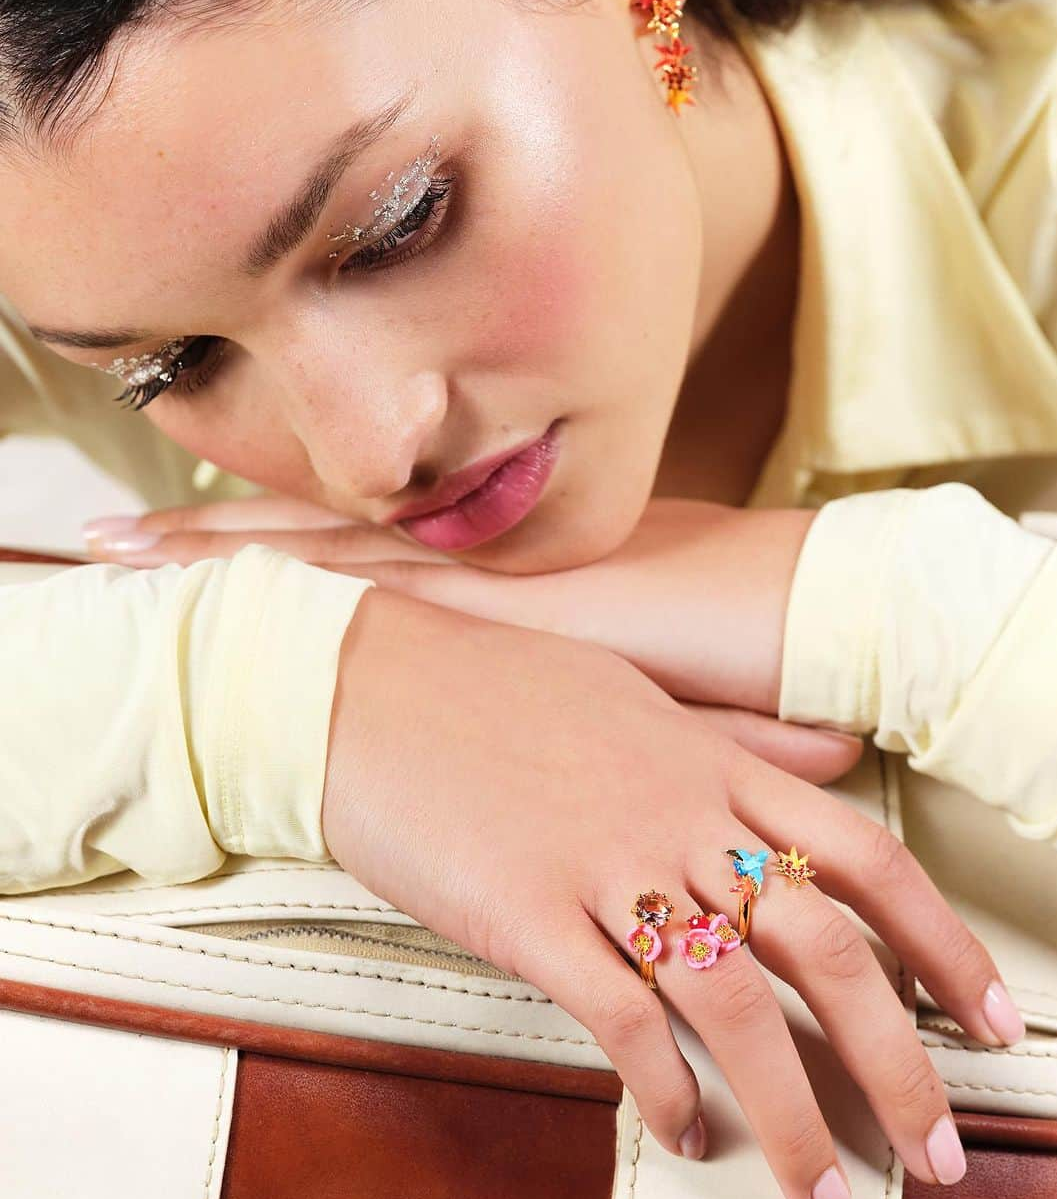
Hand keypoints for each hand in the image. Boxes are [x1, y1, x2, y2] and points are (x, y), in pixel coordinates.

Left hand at [83, 495, 857, 784]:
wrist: (811, 609)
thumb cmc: (736, 620)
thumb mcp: (628, 633)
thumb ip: (558, 646)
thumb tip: (517, 674)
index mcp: (493, 543)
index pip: (347, 526)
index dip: (254, 524)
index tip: (176, 525)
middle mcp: (471, 550)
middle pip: (304, 532)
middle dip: (201, 541)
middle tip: (103, 538)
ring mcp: (480, 579)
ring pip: (321, 558)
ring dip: (224, 562)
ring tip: (132, 562)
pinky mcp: (508, 612)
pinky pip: (383, 605)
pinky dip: (307, 604)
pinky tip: (248, 614)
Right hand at [323, 589, 1021, 1198]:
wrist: (365, 686)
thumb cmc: (495, 688)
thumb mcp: (639, 694)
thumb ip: (744, 736)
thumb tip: (838, 753)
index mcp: (709, 766)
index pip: (865, 857)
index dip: (943, 943)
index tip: (985, 1015)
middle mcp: (676, 818)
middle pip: (825, 950)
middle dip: (899, 1061)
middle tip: (935, 1142)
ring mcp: (602, 865)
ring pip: (734, 1004)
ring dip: (791, 1113)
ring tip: (817, 1188)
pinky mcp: (526, 915)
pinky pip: (618, 1019)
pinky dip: (663, 1089)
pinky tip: (681, 1129)